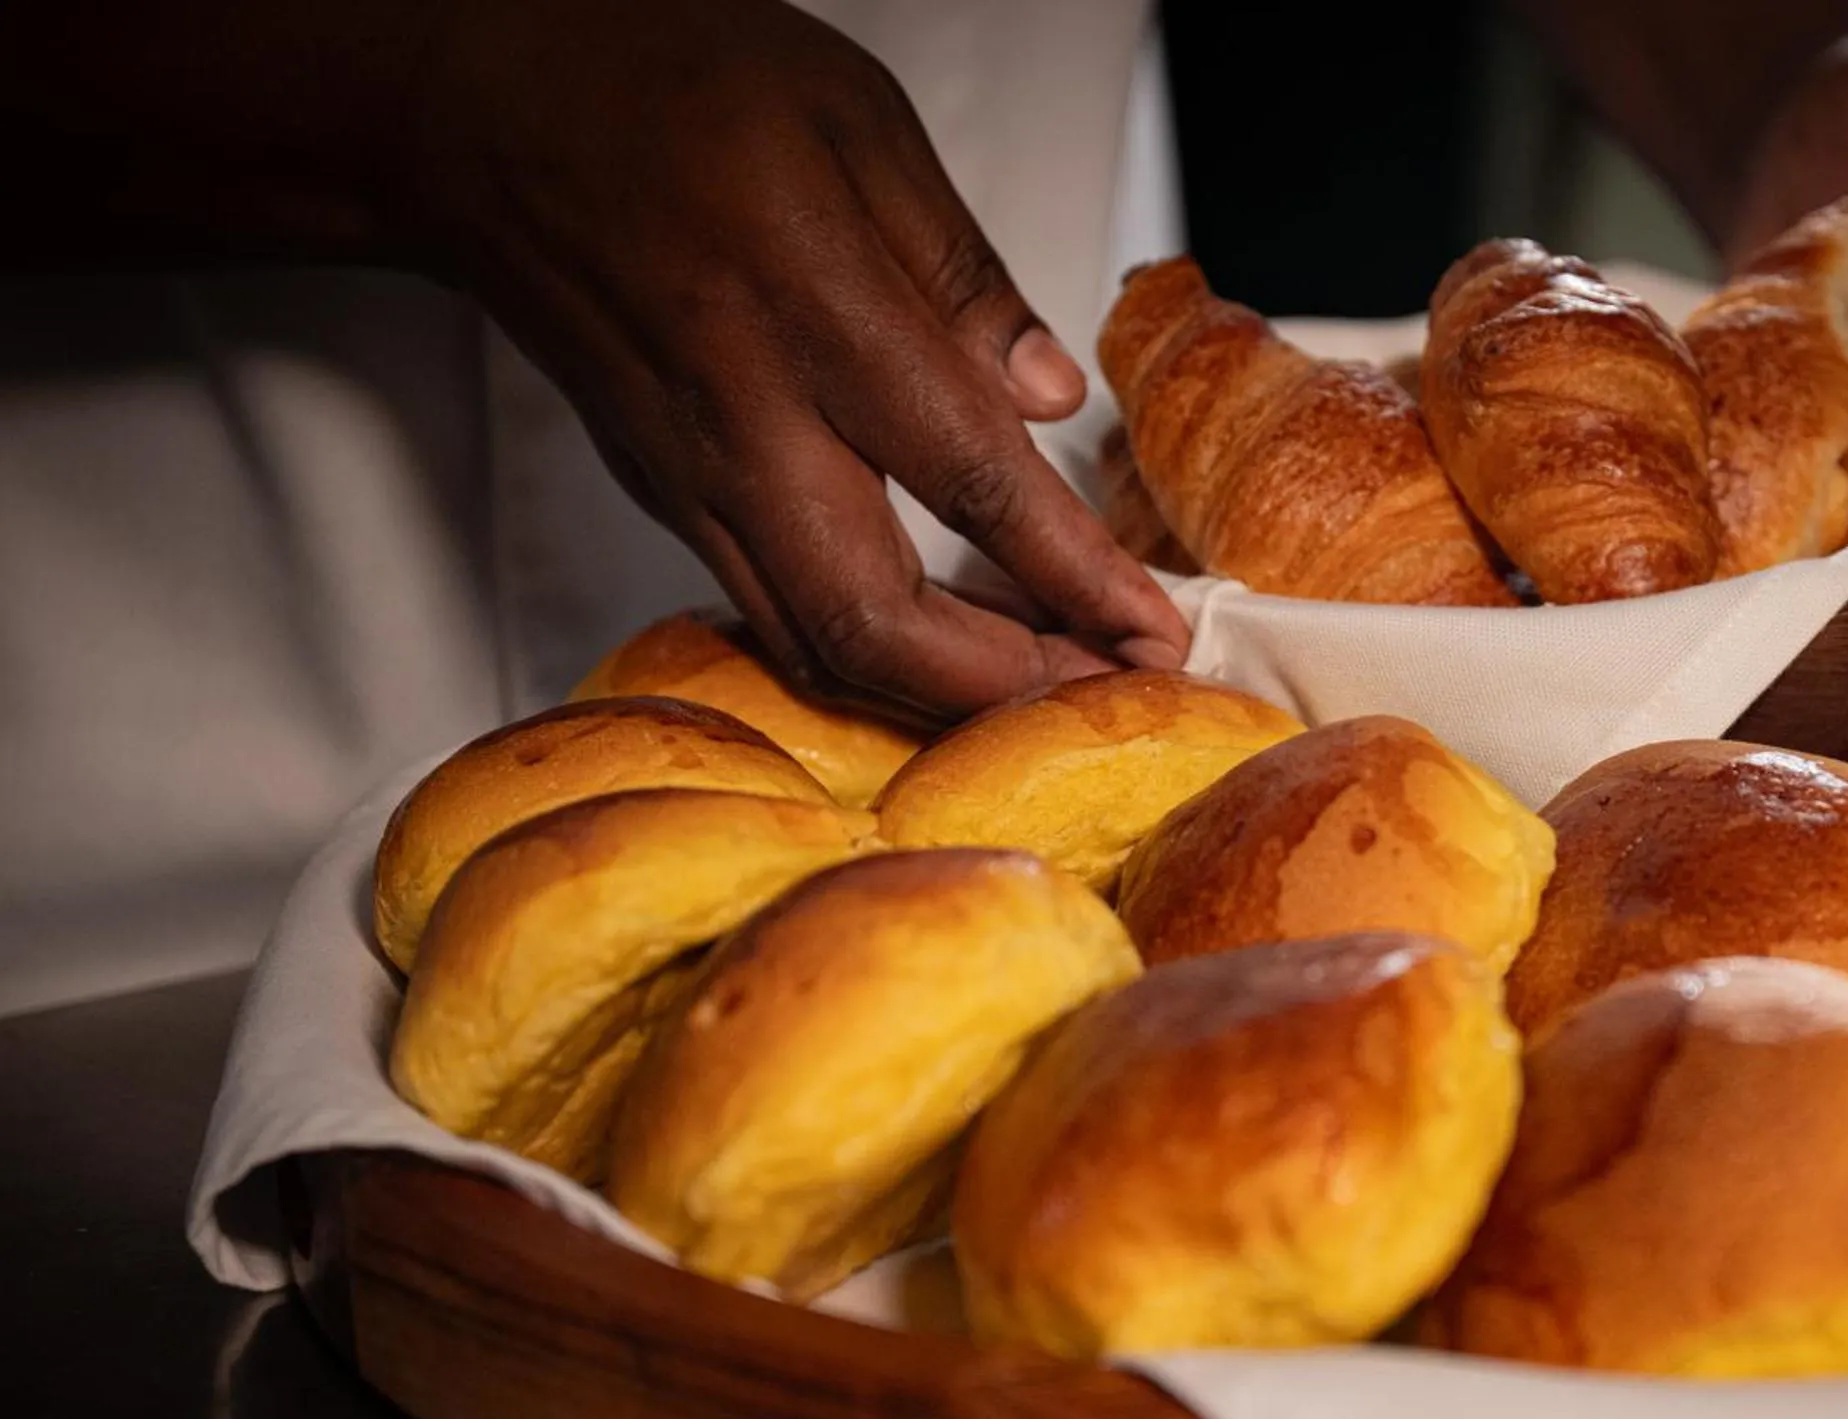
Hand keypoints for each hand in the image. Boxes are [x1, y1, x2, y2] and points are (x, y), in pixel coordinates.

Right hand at [392, 0, 1187, 712]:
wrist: (475, 108)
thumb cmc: (658, 81)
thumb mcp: (852, 120)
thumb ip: (960, 274)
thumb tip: (1048, 397)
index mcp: (808, 308)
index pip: (969, 479)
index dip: (1073, 575)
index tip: (1152, 632)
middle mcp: (741, 418)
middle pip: (876, 622)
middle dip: (1001, 685)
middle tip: (1099, 686)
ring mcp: (688, 472)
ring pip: (815, 643)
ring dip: (935, 689)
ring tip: (1041, 678)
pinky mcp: (661, 493)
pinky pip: (769, 611)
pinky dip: (864, 652)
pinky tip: (939, 637)